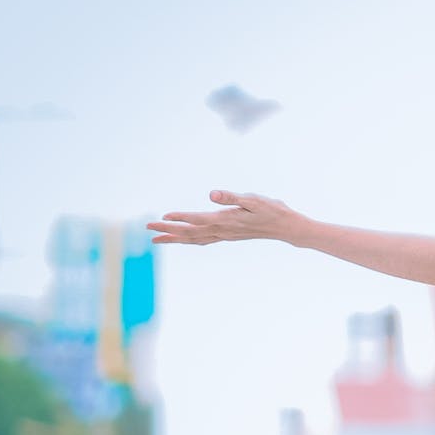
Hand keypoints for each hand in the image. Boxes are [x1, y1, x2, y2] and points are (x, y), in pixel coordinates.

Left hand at [147, 190, 302, 245]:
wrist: (287, 227)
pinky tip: (184, 240)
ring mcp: (225, 235)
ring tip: (156, 239)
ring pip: (194, 239)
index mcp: (226, 220)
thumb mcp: (254, 199)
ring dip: (174, 238)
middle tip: (148, 228)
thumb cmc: (272, 210)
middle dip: (168, 230)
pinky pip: (203, 240)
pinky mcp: (228, 235)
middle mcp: (223, 230)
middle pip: (190, 233)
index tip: (163, 216)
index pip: (197, 220)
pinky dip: (189, 240)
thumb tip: (212, 195)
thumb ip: (231, 197)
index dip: (180, 218)